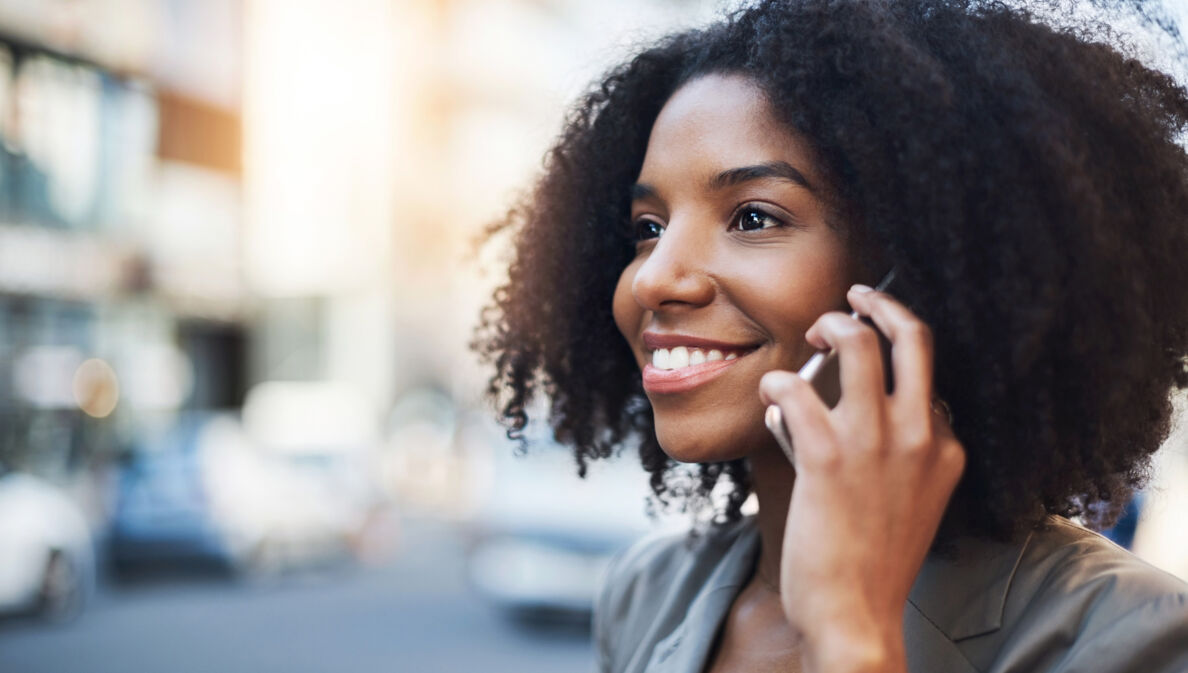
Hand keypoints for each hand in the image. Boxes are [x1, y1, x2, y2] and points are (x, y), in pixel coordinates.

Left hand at [759, 284, 964, 672]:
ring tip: (808, 334)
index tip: (870, 341)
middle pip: (913, 336)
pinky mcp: (829, 455)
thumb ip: (893, 454)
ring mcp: (876, 443)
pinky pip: (794, 390)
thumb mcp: (909, 502)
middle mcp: (919, 436)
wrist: (856, 616)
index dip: (894, 349)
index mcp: (944, 448)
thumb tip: (833, 405)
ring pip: (856, 342)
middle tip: (854, 296)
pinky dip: (776, 386)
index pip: (927, 374)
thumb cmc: (872, 563)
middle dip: (881, 302)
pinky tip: (770, 401)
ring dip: (827, 324)